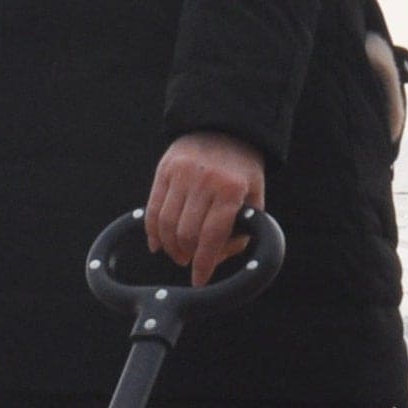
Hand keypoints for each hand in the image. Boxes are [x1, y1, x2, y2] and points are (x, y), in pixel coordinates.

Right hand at [144, 130, 265, 289]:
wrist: (225, 127)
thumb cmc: (242, 169)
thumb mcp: (254, 196)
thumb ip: (242, 228)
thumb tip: (218, 257)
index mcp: (231, 189)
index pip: (212, 236)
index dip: (204, 263)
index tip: (199, 280)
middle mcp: (204, 181)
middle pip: (186, 233)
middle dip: (186, 255)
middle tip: (188, 262)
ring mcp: (181, 174)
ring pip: (166, 223)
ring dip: (169, 246)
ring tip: (176, 253)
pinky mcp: (164, 170)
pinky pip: (152, 208)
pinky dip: (152, 231)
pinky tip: (156, 243)